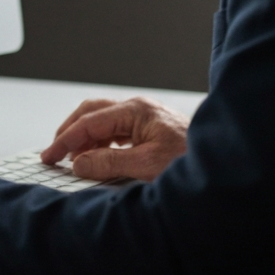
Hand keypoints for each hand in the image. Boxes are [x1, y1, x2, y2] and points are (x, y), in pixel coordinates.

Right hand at [40, 97, 189, 181]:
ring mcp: (144, 117)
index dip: (65, 140)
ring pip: (103, 121)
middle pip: (92, 112)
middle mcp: (138, 108)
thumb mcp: (146, 166)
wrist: (225, 161)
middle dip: (70, 131)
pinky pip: (116, 131)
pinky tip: (95, 157)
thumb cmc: (191, 162)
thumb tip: (78, 163)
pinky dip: (100, 143)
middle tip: (53, 153)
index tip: (49, 155)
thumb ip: (108, 163)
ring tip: (71, 158)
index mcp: (136, 110)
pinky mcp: (149, 129)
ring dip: (84, 138)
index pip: (90, 122)